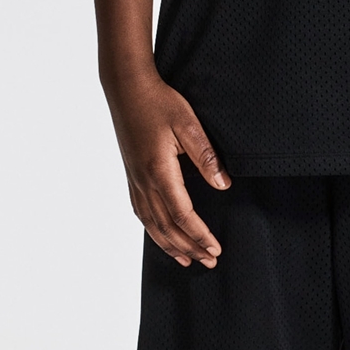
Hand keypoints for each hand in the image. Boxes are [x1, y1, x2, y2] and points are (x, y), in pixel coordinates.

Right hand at [108, 70, 228, 267]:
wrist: (126, 88)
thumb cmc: (158, 102)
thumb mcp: (189, 125)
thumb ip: (206, 157)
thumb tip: (223, 185)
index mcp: (159, 171)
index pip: (184, 215)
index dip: (200, 235)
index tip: (215, 249)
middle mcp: (143, 181)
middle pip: (168, 227)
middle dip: (189, 247)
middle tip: (209, 261)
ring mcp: (134, 180)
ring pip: (151, 224)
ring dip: (170, 245)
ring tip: (186, 260)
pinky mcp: (130, 175)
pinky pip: (140, 212)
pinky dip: (153, 230)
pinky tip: (161, 236)